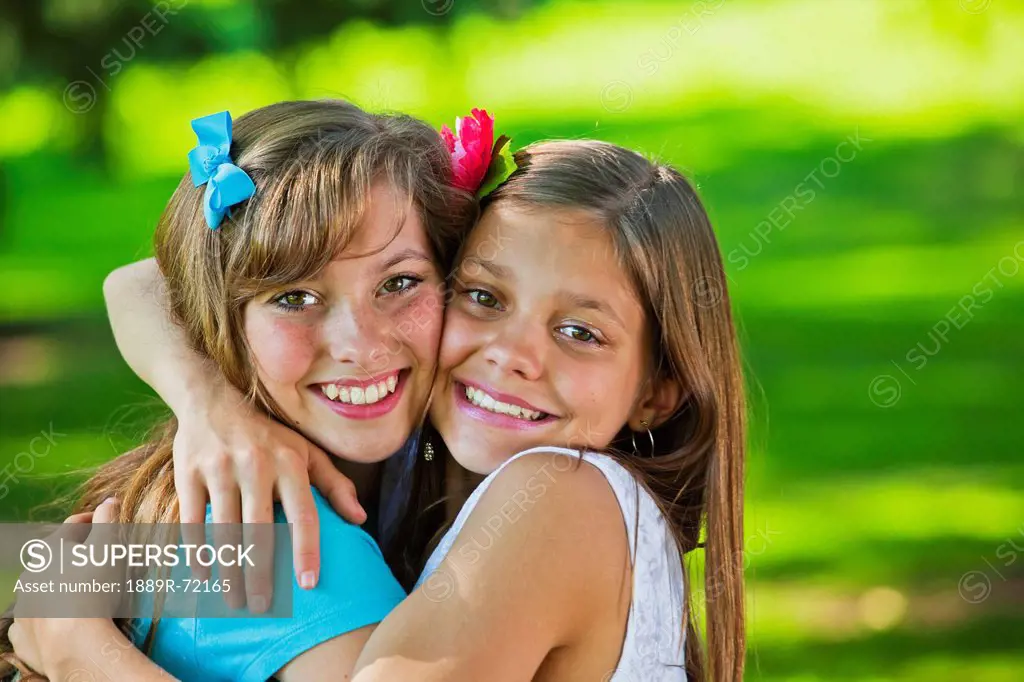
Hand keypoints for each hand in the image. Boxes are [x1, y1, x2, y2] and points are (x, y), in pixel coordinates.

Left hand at [10, 499, 123, 675]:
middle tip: (100, 560)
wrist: (74, 641)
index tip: (109, 519)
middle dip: (77, 555)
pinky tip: (61, 619)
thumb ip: (109, 521)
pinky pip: (34, 618)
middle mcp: (31, 573)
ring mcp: (24, 604)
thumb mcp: (109, 548)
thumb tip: (109, 500)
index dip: (94, 518)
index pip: (74, 524)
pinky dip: (47, 615)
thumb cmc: (94, 589)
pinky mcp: (23, 632)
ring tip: (83, 593)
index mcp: (52, 549)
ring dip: (60, 585)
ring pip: (43, 587)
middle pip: (56, 557)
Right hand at [173, 392, 365, 609]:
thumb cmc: (267, 435)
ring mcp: (221, 468)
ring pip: (226, 530)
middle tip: (263, 606)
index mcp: (291, 462)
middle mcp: (257, 464)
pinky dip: (197, 552)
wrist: (212, 400)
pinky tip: (204, 578)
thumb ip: (334, 484)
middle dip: (261, 573)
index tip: (308, 583)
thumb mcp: (306, 451)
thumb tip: (360, 519)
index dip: (307, 550)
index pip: (304, 513)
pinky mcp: (189, 472)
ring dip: (229, 571)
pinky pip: (192, 520)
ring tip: (235, 601)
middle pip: (261, 529)